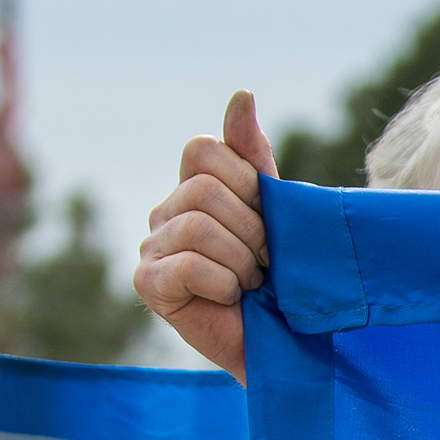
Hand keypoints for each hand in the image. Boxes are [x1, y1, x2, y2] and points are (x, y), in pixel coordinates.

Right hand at [132, 91, 277, 380]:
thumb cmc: (288, 280)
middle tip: (267, 264)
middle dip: (253, 229)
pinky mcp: (148, 284)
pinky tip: (230, 298)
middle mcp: (166, 213)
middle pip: (203, 188)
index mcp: (195, 189)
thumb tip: (242, 95)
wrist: (291, 344)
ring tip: (252, 284)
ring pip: (197, 225)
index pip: (203, 149)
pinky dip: (222, 283)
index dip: (245, 180)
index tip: (269, 218)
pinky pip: (186, 264)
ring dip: (242, 261)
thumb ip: (255, 158)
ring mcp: (151, 248)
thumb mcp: (279, 212)